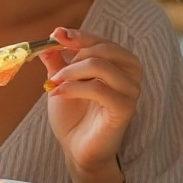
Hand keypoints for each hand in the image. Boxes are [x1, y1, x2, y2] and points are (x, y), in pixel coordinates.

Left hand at [38, 27, 140, 174]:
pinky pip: (99, 89)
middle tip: (54, 71)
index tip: (56, 34)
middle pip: (104, 49)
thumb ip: (57, 60)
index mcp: (120, 63)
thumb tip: (51, 38)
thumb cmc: (73, 114)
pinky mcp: (125, 109)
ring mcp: (131, 91)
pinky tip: (58, 94)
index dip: (79, 36)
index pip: (101, 41)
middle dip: (74, 55)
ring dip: (71, 72)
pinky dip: (73, 88)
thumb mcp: (62, 81)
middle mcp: (131, 74)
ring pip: (101, 66)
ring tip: (54, 84)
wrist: (75, 148)